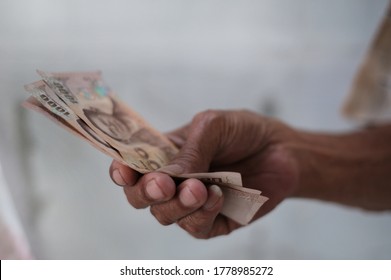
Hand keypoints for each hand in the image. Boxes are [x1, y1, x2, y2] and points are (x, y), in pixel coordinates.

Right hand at [109, 110, 299, 237]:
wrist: (282, 150)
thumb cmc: (243, 131)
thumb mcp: (213, 127)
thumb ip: (188, 151)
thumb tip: (167, 177)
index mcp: (165, 155)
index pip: (133, 167)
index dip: (122, 171)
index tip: (124, 171)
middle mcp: (174, 181)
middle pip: (141, 198)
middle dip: (145, 193)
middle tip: (162, 185)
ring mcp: (191, 203)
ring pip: (166, 216)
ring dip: (178, 204)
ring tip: (199, 188)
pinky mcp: (214, 221)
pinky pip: (196, 227)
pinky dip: (202, 214)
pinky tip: (217, 196)